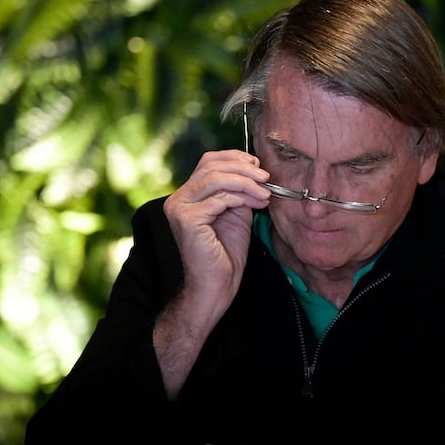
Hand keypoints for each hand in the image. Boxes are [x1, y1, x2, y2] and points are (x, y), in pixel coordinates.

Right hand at [154, 151, 270, 397]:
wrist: (217, 286)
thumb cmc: (226, 255)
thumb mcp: (236, 214)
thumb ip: (240, 192)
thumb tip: (256, 171)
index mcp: (186, 196)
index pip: (208, 161)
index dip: (234, 158)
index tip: (259, 166)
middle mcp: (177, 199)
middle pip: (211, 165)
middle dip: (244, 169)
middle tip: (267, 178)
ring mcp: (179, 208)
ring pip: (216, 178)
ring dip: (246, 183)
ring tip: (265, 193)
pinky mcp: (187, 220)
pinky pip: (219, 198)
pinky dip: (241, 198)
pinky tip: (256, 205)